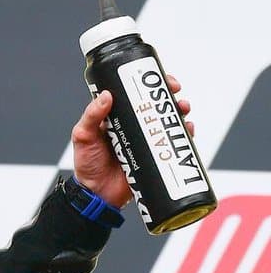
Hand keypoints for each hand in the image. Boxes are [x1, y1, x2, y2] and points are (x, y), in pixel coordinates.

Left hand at [71, 74, 192, 208]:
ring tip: (183, 108)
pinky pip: (175, 142)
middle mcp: (133, 125)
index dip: (149, 83)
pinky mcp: (156, 155)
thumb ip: (91, 116)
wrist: (97, 194)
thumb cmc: (86, 164)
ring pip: (168, 120)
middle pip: (155, 104)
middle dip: (169, 94)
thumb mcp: (84, 136)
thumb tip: (107, 94)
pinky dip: (185, 134)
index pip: (134, 93)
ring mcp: (146, 140)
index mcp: (116, 116)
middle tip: (175, 90)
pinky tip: (188, 129)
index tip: (159, 78)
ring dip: (180, 111)